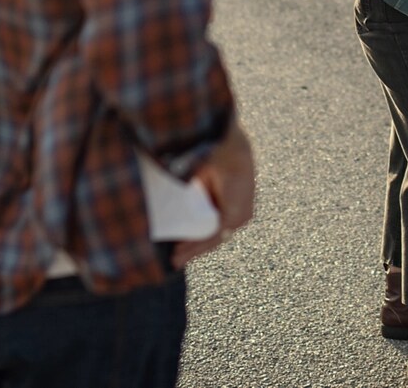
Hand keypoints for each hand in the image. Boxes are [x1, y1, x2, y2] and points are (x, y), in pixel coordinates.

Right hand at [171, 116, 255, 267]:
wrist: (229, 146)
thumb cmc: (215, 156)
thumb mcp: (201, 177)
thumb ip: (191, 187)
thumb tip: (168, 193)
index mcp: (234, 205)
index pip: (214, 228)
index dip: (196, 239)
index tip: (178, 247)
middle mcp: (240, 214)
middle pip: (212, 238)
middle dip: (192, 250)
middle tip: (174, 260)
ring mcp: (240, 216)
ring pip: (212, 240)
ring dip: (191, 250)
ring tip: (174, 259)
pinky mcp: (236, 216)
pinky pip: (213, 235)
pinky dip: (195, 244)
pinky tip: (181, 251)